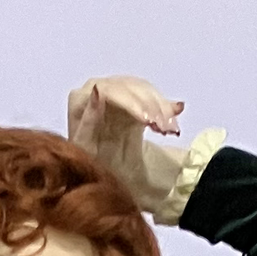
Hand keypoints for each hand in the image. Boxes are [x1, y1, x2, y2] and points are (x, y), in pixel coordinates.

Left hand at [68, 75, 186, 210]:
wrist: (100, 168)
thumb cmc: (87, 160)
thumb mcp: (84, 146)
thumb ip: (89, 119)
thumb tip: (98, 90)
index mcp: (82, 96)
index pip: (110, 90)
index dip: (131, 102)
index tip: (148, 120)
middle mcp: (98, 87)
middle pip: (130, 88)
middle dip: (151, 107)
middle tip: (166, 128)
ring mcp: (117, 91)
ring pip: (145, 91)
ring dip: (162, 109)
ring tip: (171, 130)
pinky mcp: (133, 97)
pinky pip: (152, 98)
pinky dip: (166, 110)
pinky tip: (173, 124)